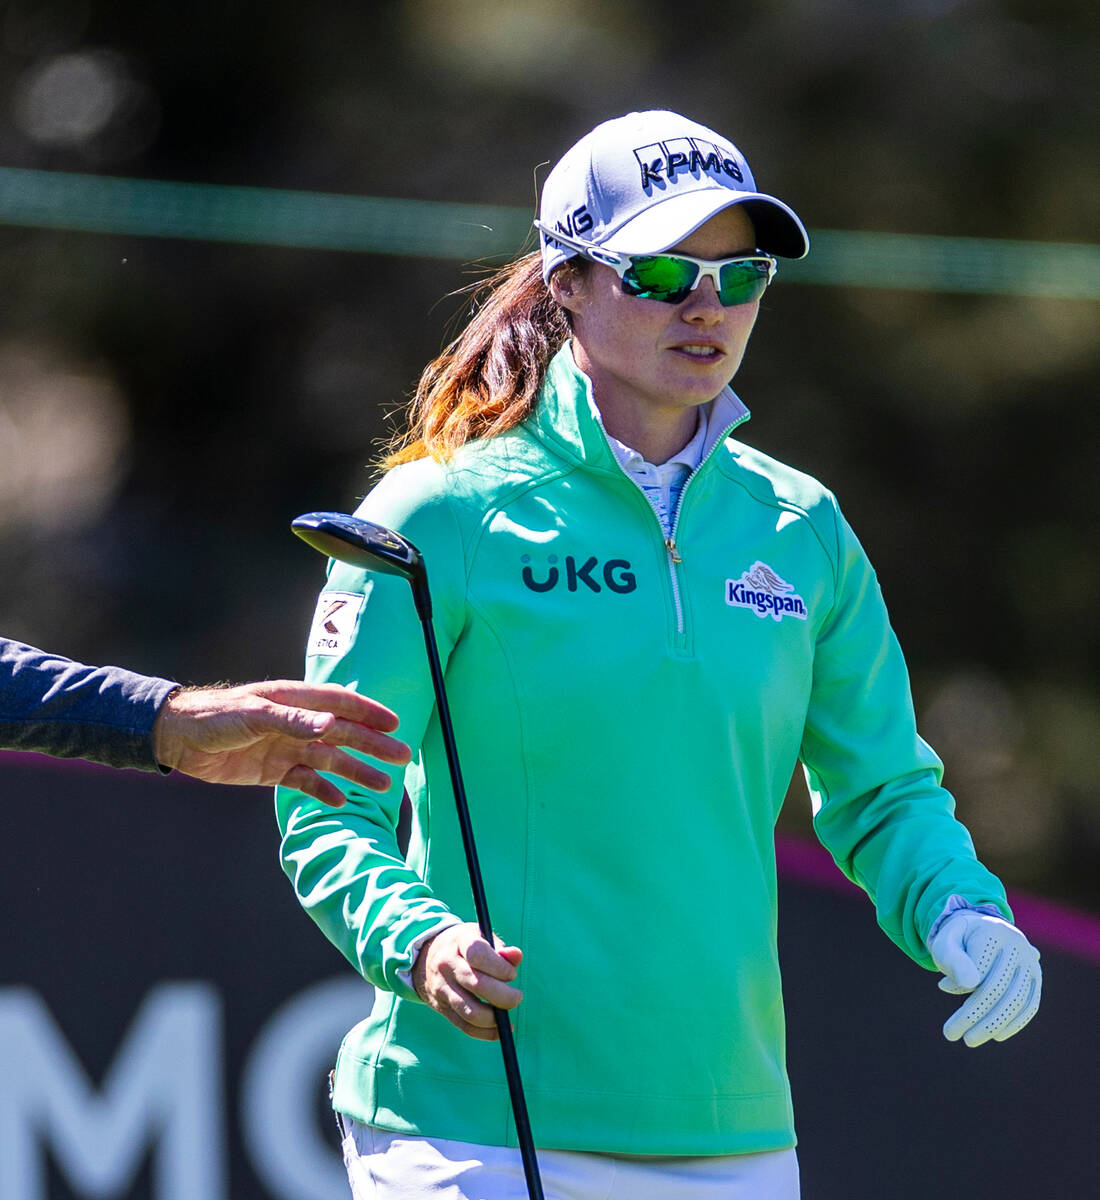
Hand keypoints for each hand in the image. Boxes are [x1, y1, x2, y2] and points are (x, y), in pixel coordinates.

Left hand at [152, 680, 410, 803]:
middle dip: (373, 745)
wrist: (176, 739)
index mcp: (294, 701)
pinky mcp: (273, 770)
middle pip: (343, 734)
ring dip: (357, 770)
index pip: (340, 704)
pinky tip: (342, 801)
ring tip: (384, 786)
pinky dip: (324, 791)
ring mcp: (286, 747)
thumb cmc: (213, 716)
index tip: (395, 724)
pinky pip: (306, 781)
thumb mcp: (252, 715)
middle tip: (402, 757)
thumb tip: (331, 725)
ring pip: (330, 760)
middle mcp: (296, 723)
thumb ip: (293, 721)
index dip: (369, 713)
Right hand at [412, 922, 523, 1040]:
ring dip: (495, 1018)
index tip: (511, 974)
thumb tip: (516, 957)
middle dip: (503, 996)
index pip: (478, 955)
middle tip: (517, 997)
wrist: (425, 958)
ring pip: (471, 1011)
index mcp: (459, 942)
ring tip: (507, 1012)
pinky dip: (486, 1033)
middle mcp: (447, 965)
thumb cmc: (463, 946)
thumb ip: (501, 948)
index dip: (499, 967)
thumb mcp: (480, 937)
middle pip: (477, 985)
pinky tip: (500, 1030)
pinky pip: (465, 1026)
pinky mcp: (442, 1008)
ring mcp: (442, 988)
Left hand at [928, 911, 1040, 1046]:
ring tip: (970, 1039)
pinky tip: (997, 1036)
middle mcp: (1018, 946)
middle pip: (996, 988)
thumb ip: (952, 959)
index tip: (942, 987)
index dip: (961, 983)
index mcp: (993, 932)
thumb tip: (968, 985)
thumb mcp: (945, 942)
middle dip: (972, 1015)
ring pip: (1015, 1000)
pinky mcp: (1036, 979)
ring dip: (993, 1024)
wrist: (980, 929)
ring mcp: (1030, 964)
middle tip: (950, 1034)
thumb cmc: (958, 940)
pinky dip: (1015, 1023)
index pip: (980, 967)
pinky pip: (1030, 1005)